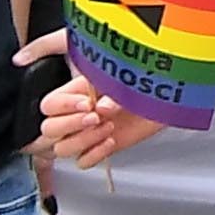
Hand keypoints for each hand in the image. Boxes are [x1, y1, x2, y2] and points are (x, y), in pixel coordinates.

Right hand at [22, 63, 154, 164]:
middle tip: (96, 115)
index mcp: (73, 91)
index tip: (87, 101)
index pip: (46, 107)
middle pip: (47, 132)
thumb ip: (63, 54)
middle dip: (71, 125)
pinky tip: (110, 139)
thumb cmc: (140, 65)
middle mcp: (78, 112)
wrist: (174, 84)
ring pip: (62, 150)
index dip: (63, 107)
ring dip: (82, 140)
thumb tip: (40, 72)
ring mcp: (90, 130)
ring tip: (107, 126)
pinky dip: (94, 154)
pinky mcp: (105, 145)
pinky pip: (83, 162)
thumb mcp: (99, 51)